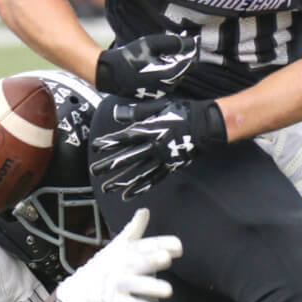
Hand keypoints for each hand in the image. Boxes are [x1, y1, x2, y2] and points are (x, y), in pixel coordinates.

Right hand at [54, 208, 180, 301]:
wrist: (79, 289)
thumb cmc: (106, 265)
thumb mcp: (118, 245)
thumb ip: (134, 228)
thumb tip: (145, 210)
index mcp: (126, 249)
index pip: (145, 244)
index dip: (161, 244)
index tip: (178, 246)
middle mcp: (122, 264)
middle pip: (139, 261)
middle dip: (151, 259)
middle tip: (165, 258)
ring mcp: (117, 282)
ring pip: (136, 284)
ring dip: (150, 286)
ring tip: (168, 290)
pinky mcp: (113, 300)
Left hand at [89, 99, 224, 199]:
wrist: (206, 125)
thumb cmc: (183, 113)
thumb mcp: (159, 107)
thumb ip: (138, 112)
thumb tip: (119, 114)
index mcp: (149, 130)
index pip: (125, 138)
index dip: (110, 143)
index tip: (95, 147)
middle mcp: (152, 146)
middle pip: (127, 157)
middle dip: (109, 165)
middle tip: (94, 172)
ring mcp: (161, 158)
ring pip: (137, 172)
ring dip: (121, 181)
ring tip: (107, 188)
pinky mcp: (170, 166)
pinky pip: (153, 179)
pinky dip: (140, 187)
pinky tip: (129, 194)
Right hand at [95, 33, 198, 98]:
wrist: (109, 73)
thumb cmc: (129, 58)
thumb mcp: (152, 44)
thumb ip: (174, 43)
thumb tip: (191, 42)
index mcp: (170, 74)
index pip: (190, 63)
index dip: (188, 51)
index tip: (185, 43)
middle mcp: (167, 87)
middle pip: (181, 71)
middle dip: (178, 60)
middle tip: (168, 49)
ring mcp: (159, 93)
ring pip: (172, 78)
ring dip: (170, 68)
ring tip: (157, 58)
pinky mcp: (151, 96)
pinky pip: (163, 84)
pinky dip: (161, 75)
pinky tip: (150, 67)